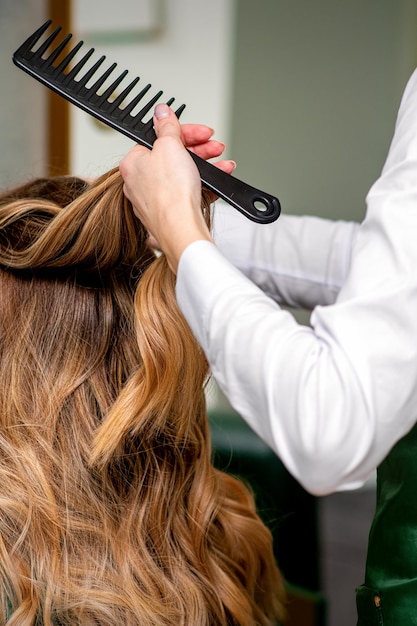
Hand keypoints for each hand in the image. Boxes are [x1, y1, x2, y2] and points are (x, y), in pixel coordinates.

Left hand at [120, 104, 230, 271]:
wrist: (181, 230)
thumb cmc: (170, 194)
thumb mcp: (170, 146)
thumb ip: (167, 127)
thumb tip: (161, 111)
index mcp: (133, 163)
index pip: (159, 139)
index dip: (184, 132)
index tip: (200, 131)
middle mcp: (140, 183)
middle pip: (172, 157)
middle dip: (199, 150)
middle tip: (215, 147)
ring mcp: (154, 201)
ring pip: (183, 176)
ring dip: (206, 167)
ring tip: (223, 164)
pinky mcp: (169, 214)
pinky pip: (187, 194)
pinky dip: (203, 186)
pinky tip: (216, 183)